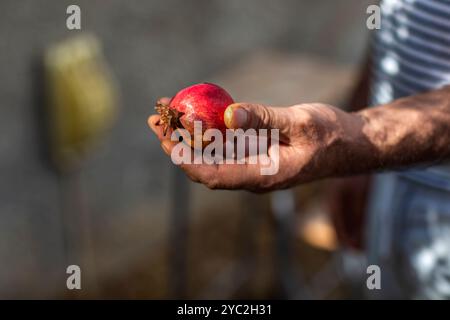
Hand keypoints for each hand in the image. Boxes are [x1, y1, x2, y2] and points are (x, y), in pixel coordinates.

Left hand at [148, 98, 365, 191]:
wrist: (348, 145)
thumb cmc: (331, 135)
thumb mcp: (300, 122)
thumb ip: (265, 119)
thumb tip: (228, 114)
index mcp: (264, 175)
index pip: (213, 175)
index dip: (186, 160)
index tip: (166, 139)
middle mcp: (253, 175)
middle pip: (205, 166)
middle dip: (178, 145)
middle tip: (156, 119)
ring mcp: (252, 166)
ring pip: (211, 157)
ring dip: (188, 137)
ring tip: (167, 113)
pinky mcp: (255, 155)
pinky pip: (224, 148)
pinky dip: (206, 132)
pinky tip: (196, 115)